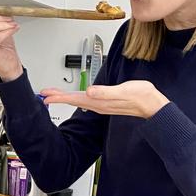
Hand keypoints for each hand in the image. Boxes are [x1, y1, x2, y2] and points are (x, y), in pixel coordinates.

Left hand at [40, 80, 168, 118]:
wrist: (152, 105)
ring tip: (53, 95)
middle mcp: (98, 104)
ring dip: (64, 98)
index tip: (46, 96)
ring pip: (78, 101)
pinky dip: (75, 98)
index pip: (74, 98)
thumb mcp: (124, 91)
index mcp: (99, 101)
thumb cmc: (141, 97)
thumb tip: (89, 91)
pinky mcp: (105, 102)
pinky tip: (74, 97)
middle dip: (57, 97)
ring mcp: (101, 104)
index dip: (59, 97)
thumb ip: (106, 92)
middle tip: (43, 94)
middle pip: (73, 100)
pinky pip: (85, 101)